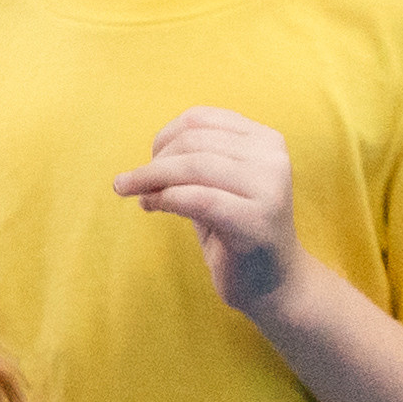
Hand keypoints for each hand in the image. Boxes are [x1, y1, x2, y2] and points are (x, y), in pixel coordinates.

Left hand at [113, 108, 303, 317]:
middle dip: (154, 162)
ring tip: (135, 195)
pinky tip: (149, 207)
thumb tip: (148, 155)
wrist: (272, 282)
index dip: (164, 136)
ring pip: (193, 166)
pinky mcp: (256, 220)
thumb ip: (191, 160)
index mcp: (265, 140)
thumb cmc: (234, 230)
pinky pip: (197, 199)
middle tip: (129, 183)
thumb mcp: (216, 185)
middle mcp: (272, 158)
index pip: (201, 119)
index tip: (148, 160)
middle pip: (193, 141)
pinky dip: (164, 199)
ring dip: (151, 179)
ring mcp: (268, 188)